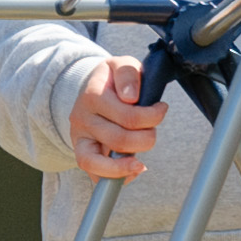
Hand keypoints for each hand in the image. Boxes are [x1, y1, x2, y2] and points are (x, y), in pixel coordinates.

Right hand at [64, 55, 160, 177]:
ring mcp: (79, 138)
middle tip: (152, 130)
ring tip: (141, 161)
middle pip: (119, 140)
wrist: (92, 87)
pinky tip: (132, 169)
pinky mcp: (82, 153)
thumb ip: (128, 73)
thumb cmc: (113, 79)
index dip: (153, 116)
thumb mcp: (122, 64)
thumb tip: (131, 98)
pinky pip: (94, 174)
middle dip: (146, 139)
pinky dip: (115, 176)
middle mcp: (81, 118)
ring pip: (98, 163)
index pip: (129, 116)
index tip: (161, 108)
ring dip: (129, 164)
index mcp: (92, 95)